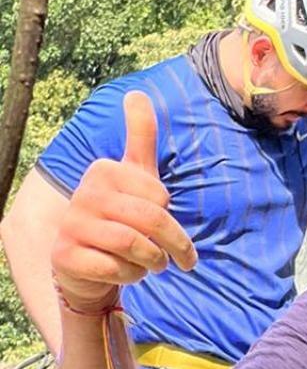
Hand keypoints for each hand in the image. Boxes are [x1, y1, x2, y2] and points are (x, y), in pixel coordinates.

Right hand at [50, 91, 197, 310]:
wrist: (88, 263)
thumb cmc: (120, 217)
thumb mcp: (135, 175)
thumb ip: (140, 136)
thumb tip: (138, 92)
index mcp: (103, 171)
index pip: (160, 198)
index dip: (172, 219)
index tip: (169, 229)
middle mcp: (83, 193)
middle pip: (150, 221)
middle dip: (173, 246)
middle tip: (179, 260)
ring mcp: (71, 224)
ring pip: (134, 247)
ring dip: (151, 263)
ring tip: (151, 264)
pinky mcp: (65, 256)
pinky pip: (115, 269)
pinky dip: (130, 276)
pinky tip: (124, 273)